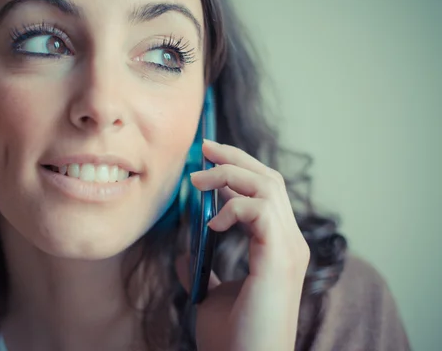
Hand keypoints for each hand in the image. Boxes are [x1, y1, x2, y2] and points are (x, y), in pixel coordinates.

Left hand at [176, 139, 309, 350]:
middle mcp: (290, 242)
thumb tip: (187, 251)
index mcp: (278, 246)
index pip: (266, 191)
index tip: (207, 158)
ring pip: (269, 185)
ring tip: (198, 180)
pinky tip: (213, 223)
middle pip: (270, 178)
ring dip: (230, 174)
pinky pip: (262, 211)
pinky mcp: (280, 259)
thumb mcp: (210, 294)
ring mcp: (289, 249)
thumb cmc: (233, 337)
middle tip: (203, 147)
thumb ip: (204, 269)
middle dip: (235, 157)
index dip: (238, 168)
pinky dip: (235, 207)